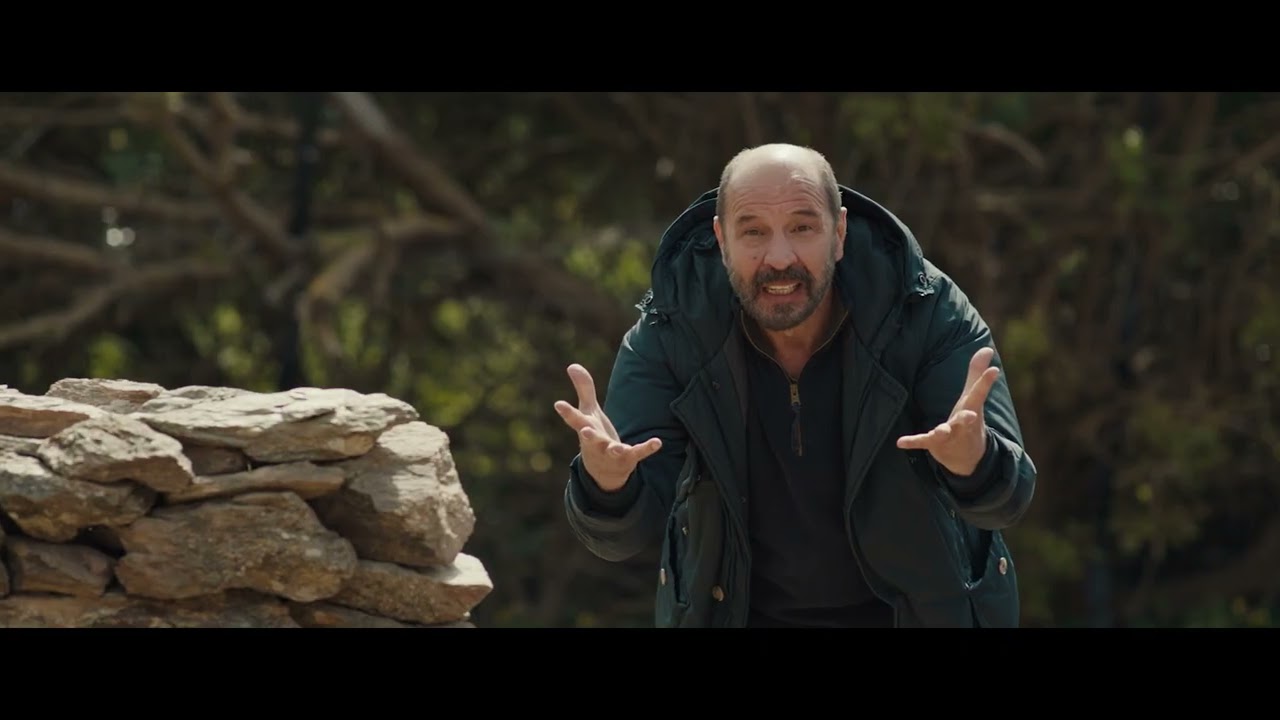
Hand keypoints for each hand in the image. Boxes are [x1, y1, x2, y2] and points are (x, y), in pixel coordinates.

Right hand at [554, 363, 661, 491]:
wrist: (603, 472)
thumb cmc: (594, 435)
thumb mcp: (589, 411)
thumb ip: (583, 389)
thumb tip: (572, 365)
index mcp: (586, 429)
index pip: (574, 420)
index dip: (566, 412)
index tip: (558, 404)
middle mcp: (596, 443)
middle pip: (590, 439)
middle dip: (588, 435)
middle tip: (584, 431)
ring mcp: (612, 452)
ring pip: (612, 451)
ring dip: (615, 449)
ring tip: (618, 447)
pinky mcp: (628, 458)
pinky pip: (638, 453)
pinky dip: (647, 448)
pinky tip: (657, 442)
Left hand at [896, 347, 999, 476]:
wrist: (967, 458)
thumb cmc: (969, 421)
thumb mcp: (971, 397)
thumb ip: (975, 373)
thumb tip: (986, 348)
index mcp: (971, 409)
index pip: (979, 394)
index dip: (985, 381)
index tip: (994, 369)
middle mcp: (962, 424)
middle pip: (965, 419)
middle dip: (968, 418)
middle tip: (971, 415)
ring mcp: (949, 435)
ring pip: (945, 433)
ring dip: (942, 431)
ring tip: (939, 431)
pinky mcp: (935, 444)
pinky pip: (923, 442)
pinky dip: (913, 442)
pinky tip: (900, 442)